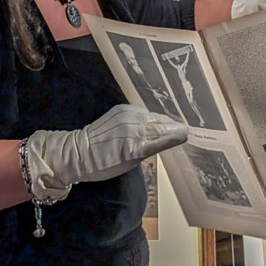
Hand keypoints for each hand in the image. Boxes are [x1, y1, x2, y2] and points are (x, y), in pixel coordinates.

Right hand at [24, 104, 187, 200]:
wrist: (78, 154)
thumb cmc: (96, 146)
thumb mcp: (116, 128)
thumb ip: (135, 128)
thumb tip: (154, 132)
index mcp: (127, 112)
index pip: (153, 116)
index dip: (168, 122)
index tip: (180, 127)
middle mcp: (132, 117)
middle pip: (159, 122)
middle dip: (175, 127)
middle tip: (188, 129)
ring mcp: (133, 131)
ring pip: (160, 130)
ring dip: (176, 131)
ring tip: (187, 133)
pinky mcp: (134, 147)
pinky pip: (156, 142)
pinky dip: (171, 138)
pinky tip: (182, 135)